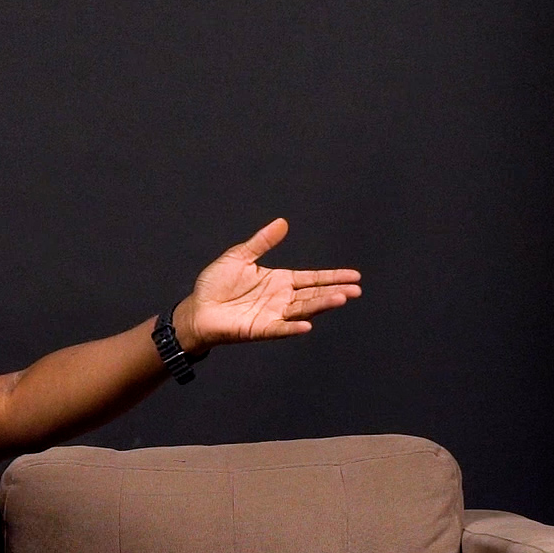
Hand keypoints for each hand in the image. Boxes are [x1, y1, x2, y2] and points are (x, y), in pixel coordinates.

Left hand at [175, 219, 360, 348]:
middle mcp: (281, 299)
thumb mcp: (240, 256)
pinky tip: (307, 326)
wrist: (197, 308)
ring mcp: (273, 315)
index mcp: (279, 281)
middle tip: (356, 290)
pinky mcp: (261, 329)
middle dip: (334, 291)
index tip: (354, 276)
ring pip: (303, 309)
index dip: (332, 277)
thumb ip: (262, 242)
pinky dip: (293, 327)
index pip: (312, 278)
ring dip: (321, 305)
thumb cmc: (216, 284)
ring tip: (341, 299)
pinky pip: (280, 328)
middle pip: (313, 294)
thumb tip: (282, 223)